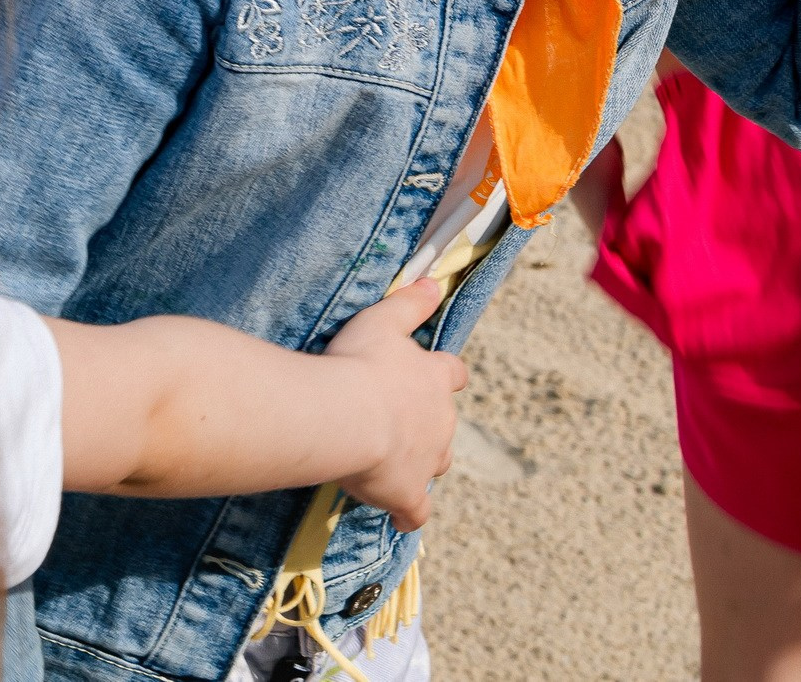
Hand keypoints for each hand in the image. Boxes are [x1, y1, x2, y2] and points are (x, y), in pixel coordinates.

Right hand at [322, 278, 467, 530]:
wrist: (346, 416)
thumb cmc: (360, 364)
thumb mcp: (383, 319)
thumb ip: (411, 302)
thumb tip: (434, 282)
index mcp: (436, 379)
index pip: (453, 373)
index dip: (442, 376)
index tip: (430, 377)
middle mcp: (442, 420)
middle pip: (445, 423)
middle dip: (427, 423)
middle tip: (393, 419)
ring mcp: (428, 460)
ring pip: (437, 463)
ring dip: (421, 462)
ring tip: (393, 461)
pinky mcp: (409, 494)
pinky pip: (417, 511)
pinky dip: (410, 515)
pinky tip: (400, 518)